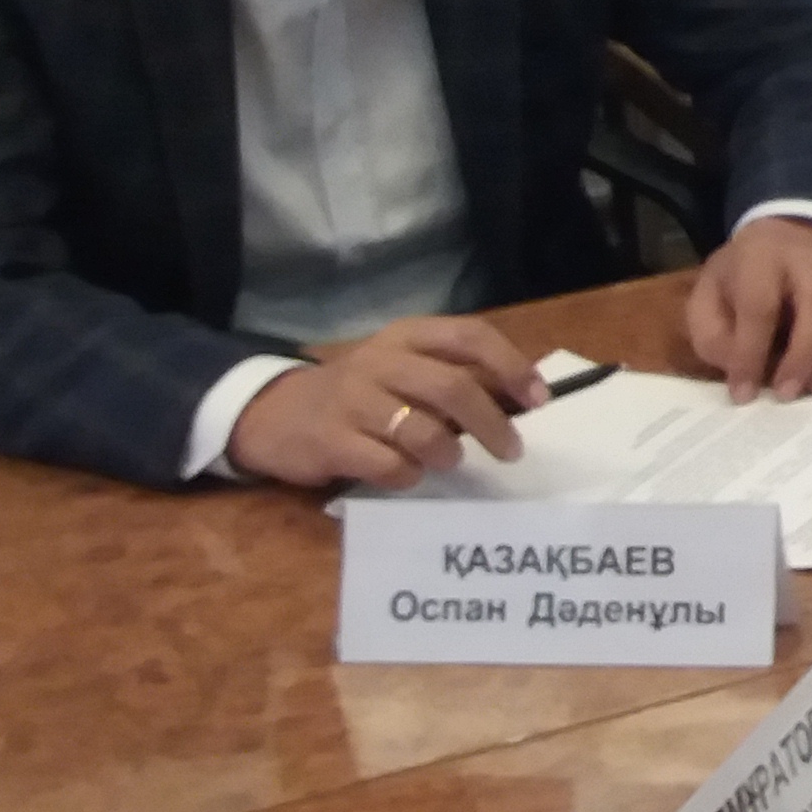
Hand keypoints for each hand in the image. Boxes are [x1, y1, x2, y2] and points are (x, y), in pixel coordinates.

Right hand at [226, 314, 548, 489]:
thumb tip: (521, 397)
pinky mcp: (330, 441)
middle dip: (492, 423)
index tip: (538, 399)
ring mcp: (352, 401)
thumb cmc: (358, 393)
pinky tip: (407, 476)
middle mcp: (380, 362)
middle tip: (512, 450)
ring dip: (449, 452)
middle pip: (453, 387)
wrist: (273, 412)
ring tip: (451, 462)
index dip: (511, 365)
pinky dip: (408, 476)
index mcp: (405, 336)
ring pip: (422, 429)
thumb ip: (451, 374)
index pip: (469, 336)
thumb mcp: (400, 367)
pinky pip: (387, 464)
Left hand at [686, 215, 811, 404]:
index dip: (750, 352)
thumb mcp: (706, 297)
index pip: (760, 304)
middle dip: (806, 352)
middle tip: (788, 394)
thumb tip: (741, 371)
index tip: (743, 393)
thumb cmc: (738, 278)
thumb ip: (714, 334)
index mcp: (761, 259)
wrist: (778, 239)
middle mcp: (809, 262)